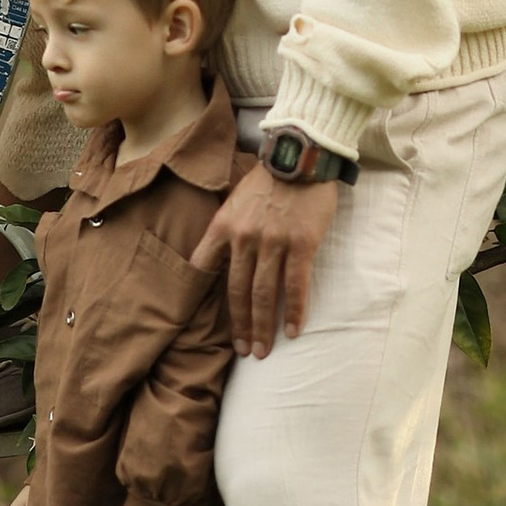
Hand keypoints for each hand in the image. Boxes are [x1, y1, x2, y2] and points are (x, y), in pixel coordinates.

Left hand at [192, 165, 339, 356]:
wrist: (301, 154)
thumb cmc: (270, 178)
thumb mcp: (235, 199)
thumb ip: (227, 228)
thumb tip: (221, 256)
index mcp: (224, 226)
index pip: (205, 268)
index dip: (204, 298)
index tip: (207, 316)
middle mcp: (244, 238)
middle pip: (238, 292)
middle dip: (240, 325)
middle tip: (244, 350)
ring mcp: (273, 243)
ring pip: (264, 294)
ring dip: (263, 327)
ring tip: (262, 351)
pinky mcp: (301, 245)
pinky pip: (295, 286)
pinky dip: (294, 312)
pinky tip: (293, 331)